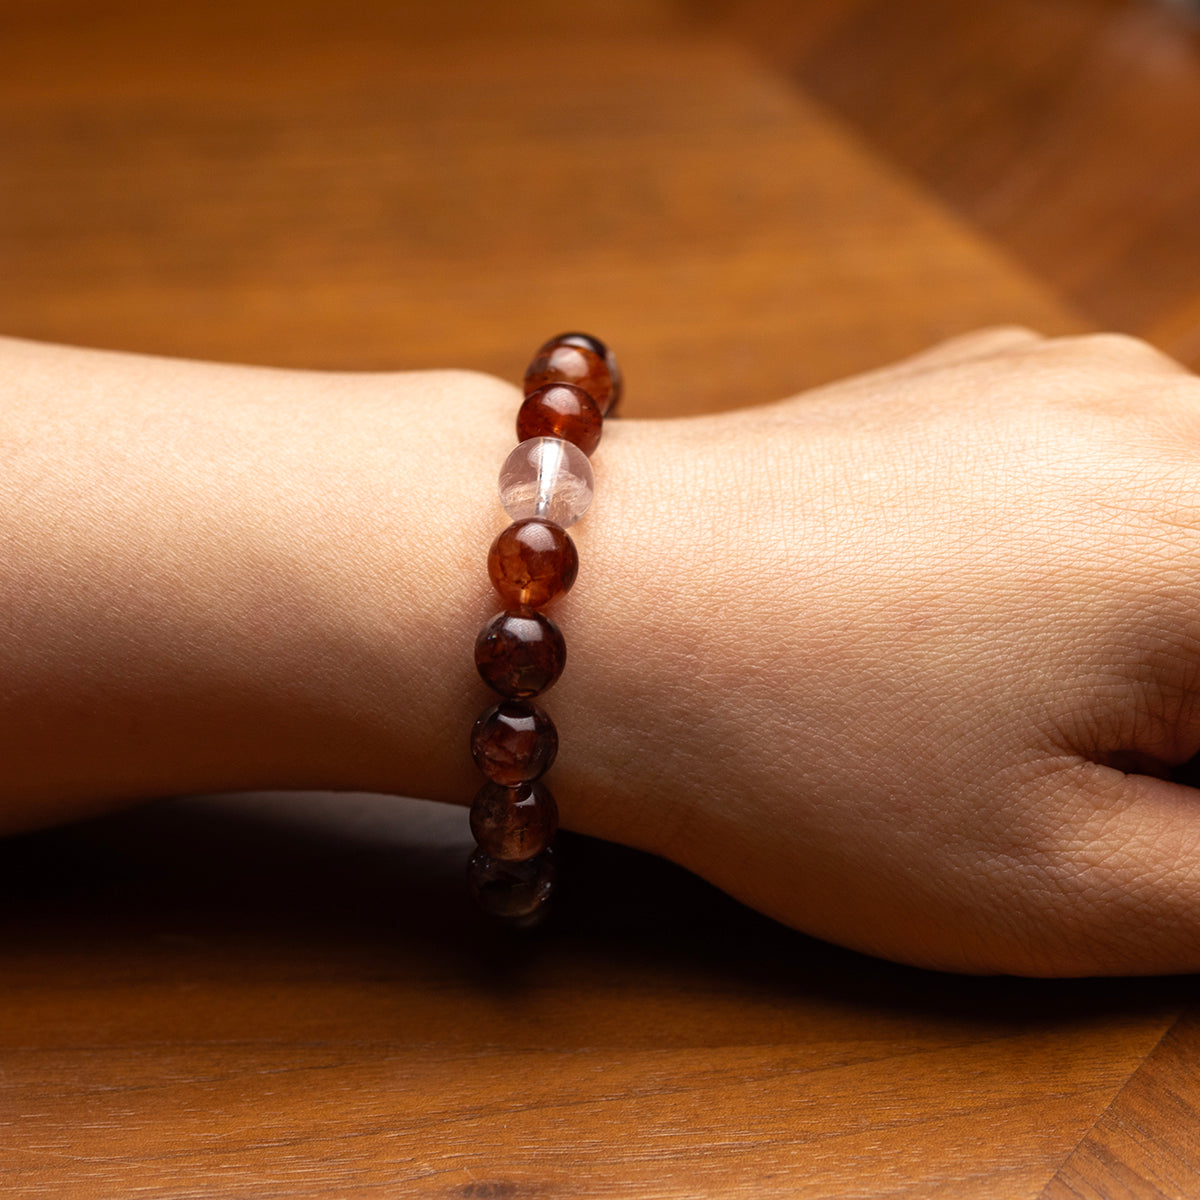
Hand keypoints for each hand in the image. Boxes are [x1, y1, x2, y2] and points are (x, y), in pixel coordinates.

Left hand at [563, 329, 1199, 975]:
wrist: (596, 604)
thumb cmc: (792, 752)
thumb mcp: (1056, 883)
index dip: (1199, 775)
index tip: (1141, 800)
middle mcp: (1172, 417)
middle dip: (1194, 710)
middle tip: (1103, 772)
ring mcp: (1077, 374)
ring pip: (1196, 527)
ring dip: (1166, 632)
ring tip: (1021, 696)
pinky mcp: (992, 372)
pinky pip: (1126, 472)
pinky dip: (1108, 559)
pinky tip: (982, 614)